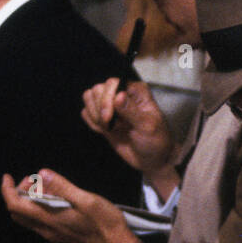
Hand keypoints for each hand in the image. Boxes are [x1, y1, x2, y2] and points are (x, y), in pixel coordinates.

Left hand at [1, 169, 139, 242]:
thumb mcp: (87, 199)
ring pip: (29, 220)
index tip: (7, 176)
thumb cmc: (106, 223)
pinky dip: (39, 211)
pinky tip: (57, 204)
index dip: (7, 189)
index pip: (15, 205)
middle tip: (32, 180)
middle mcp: (46, 230)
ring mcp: (53, 238)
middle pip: (18, 213)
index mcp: (49, 218)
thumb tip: (42, 173)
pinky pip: (41, 225)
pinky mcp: (61, 242)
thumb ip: (63, 186)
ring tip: (46, 189)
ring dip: (29, 203)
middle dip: (19, 194)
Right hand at [81, 79, 178, 195]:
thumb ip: (132, 111)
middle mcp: (122, 93)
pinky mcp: (103, 117)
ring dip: (95, 115)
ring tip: (110, 128)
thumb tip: (118, 95)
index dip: (106, 99)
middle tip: (111, 126)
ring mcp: (111, 104)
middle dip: (100, 109)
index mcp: (136, 90)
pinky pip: (86, 112)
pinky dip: (92, 123)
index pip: (112, 83)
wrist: (151, 159)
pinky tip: (106, 131)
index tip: (109, 118)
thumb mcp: (147, 127)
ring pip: (89, 97)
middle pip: (97, 89)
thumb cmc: (156, 141)